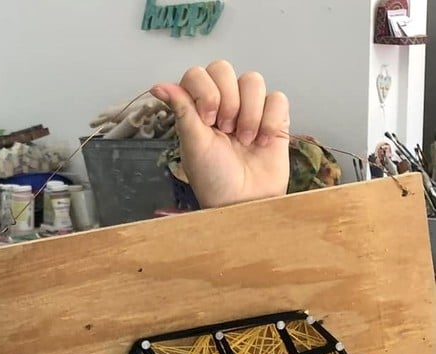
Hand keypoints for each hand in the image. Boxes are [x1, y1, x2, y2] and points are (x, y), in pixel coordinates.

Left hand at [150, 60, 289, 207]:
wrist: (244, 201)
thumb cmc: (214, 179)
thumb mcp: (193, 145)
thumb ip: (181, 110)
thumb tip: (158, 86)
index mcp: (196, 108)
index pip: (197, 74)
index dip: (204, 91)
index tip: (206, 120)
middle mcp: (222, 103)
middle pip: (224, 69)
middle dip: (226, 100)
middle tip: (224, 130)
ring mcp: (249, 108)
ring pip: (253, 80)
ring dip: (248, 113)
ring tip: (244, 139)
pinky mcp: (274, 117)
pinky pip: (277, 98)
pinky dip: (270, 120)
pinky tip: (262, 141)